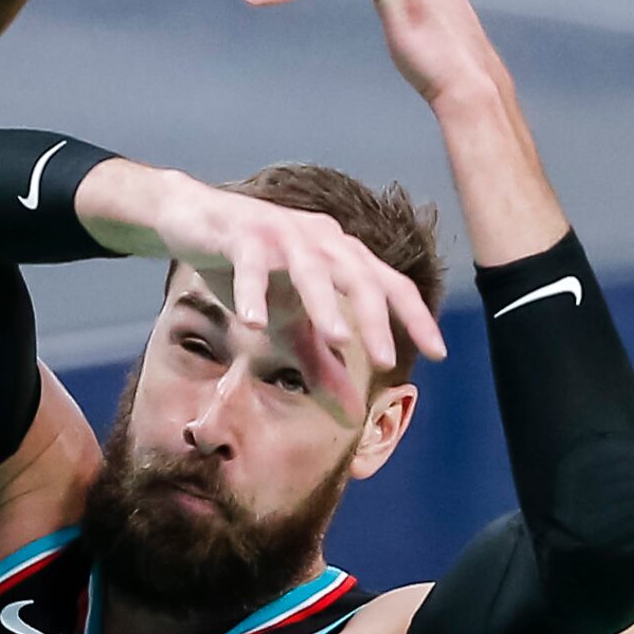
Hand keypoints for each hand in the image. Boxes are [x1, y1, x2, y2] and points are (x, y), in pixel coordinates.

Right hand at [81, 161, 447, 412]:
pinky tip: (254, 322)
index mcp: (340, 255)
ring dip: (324, 303)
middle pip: (358, 276)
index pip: (389, 285)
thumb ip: (322, 363)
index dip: (416, 317)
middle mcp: (319, 239)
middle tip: (385, 361)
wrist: (194, 220)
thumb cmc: (252, 268)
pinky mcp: (240, 233)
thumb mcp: (290, 323)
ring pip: (310, 267)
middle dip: (375, 319)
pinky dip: (253, 291)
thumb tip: (355, 413)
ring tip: (337, 340)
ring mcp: (280, 232)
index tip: (439, 353)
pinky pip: (250, 263)